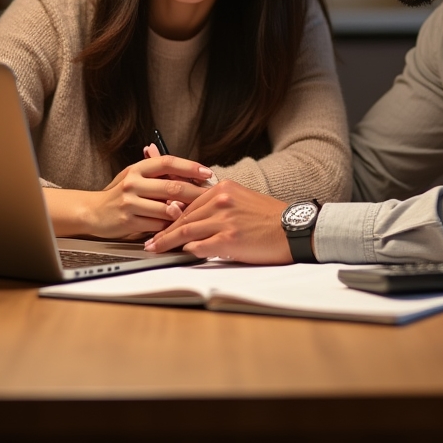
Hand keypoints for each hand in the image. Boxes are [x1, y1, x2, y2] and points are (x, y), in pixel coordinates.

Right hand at [45, 153, 212, 240]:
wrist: (93, 211)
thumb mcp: (135, 176)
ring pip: (167, 208)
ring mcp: (130, 202)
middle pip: (172, 186)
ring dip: (184, 212)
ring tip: (198, 213)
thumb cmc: (120, 193)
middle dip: (195, 192)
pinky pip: (157, 225)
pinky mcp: (129, 221)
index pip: (168, 162)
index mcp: (138, 168)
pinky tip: (179, 226)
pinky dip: (170, 226)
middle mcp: (133, 183)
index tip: (207, 172)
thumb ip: (158, 173)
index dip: (190, 167)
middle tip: (210, 196)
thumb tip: (189, 170)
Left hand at [144, 180, 292, 263]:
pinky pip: (200, 246)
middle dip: (164, 230)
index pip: (189, 201)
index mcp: (223, 188)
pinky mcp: (229, 239)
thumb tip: (195, 214)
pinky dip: (188, 251)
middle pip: (184, 217)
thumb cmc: (269, 217)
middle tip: (149, 240)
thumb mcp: (242, 199)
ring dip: (167, 242)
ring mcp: (224, 219)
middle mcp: (221, 200)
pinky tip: (181, 255)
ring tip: (155, 249)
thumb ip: (218, 204)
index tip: (158, 222)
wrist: (293, 228)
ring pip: (186, 231)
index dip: (171, 215)